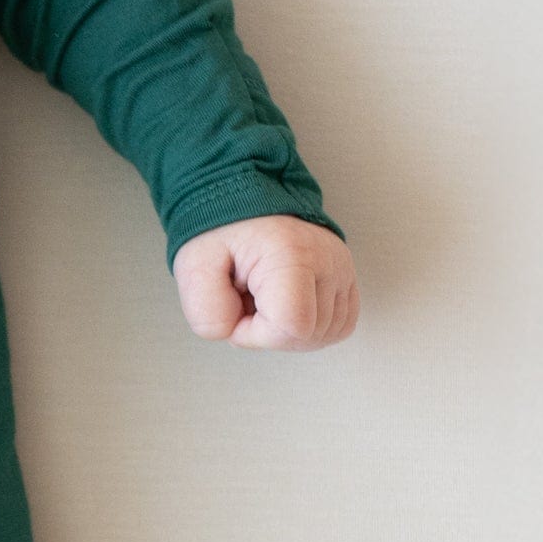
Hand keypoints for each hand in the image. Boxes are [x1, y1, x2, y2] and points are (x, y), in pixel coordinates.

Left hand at [173, 215, 358, 349]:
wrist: (243, 204)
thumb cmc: (222, 232)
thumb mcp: (195, 267)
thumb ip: (206, 312)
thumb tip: (234, 335)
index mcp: (292, 255)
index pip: (292, 329)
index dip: (255, 334)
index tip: (237, 306)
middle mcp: (328, 261)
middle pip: (307, 337)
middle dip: (267, 331)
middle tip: (248, 297)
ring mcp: (342, 269)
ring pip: (323, 336)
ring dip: (287, 330)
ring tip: (265, 297)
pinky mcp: (347, 278)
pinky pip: (339, 326)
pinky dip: (310, 328)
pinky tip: (286, 306)